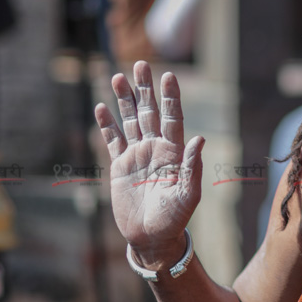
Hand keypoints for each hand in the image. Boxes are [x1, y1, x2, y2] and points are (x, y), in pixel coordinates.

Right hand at [95, 61, 203, 267]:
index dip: (170, 97)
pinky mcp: (120, 165)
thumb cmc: (175, 218)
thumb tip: (200, 139)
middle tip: (140, 64)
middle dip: (145, 89)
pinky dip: (107, 124)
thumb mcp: (187, 194)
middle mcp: (156, 148)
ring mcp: (137, 155)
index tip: (168, 75)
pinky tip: (101, 107)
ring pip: (130, 120)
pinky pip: (113, 140)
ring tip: (117, 76)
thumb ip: (192, 167)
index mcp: (174, 152)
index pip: (172, 117)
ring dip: (125, 99)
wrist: (152, 237)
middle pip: (150, 111)